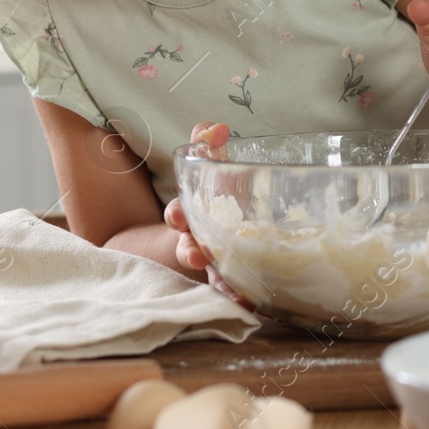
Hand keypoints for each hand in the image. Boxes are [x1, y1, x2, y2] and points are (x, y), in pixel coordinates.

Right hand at [164, 122, 252, 308]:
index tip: (178, 216)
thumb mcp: (217, 168)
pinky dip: (242, 297)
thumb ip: (209, 147)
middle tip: (194, 253)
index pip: (179, 215)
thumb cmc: (224, 193)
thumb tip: (213, 127)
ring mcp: (220, 263)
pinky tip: (251, 302)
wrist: (244, 227)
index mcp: (195, 214)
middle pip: (189, 248)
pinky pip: (238, 291)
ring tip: (228, 286)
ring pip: (213, 273)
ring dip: (217, 280)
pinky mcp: (239, 280)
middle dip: (189, 250)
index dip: (177, 215)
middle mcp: (202, 241)